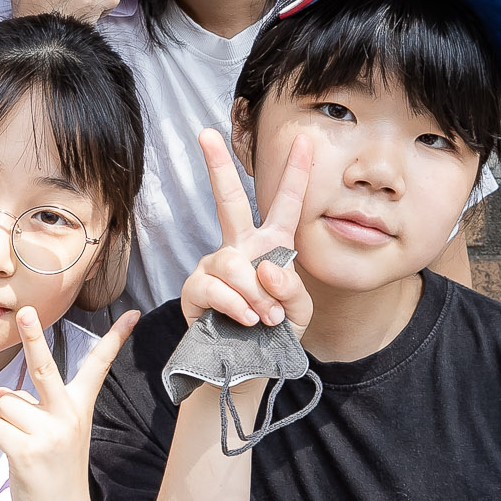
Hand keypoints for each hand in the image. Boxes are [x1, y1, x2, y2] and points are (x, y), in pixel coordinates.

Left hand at [0, 305, 137, 500]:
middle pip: (43, 366)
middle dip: (32, 335)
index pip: (98, 367)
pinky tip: (12, 457)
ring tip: (23, 448)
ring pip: (5, 405)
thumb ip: (31, 409)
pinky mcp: (27, 450)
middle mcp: (67, 415)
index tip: (132, 314)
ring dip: (5, 424)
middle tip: (24, 310)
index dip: (115, 339)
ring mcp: (48, 432)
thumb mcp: (55, 434)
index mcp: (79, 407)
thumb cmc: (56, 472)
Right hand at [177, 129, 313, 332]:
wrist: (249, 367)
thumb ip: (292, 287)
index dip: (296, 173)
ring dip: (254, 294)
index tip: (305, 139)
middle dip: (217, 166)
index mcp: (271, 246)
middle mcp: (240, 248)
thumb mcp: (299, 311)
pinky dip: (234, 304)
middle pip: (229, 200)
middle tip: (204, 132)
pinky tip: (246, 319)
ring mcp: (215, 266)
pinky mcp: (195, 289)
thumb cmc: (276, 334)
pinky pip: (213, 287)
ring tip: (266, 318)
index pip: (286, 204)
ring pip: (233, 264)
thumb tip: (264, 268)